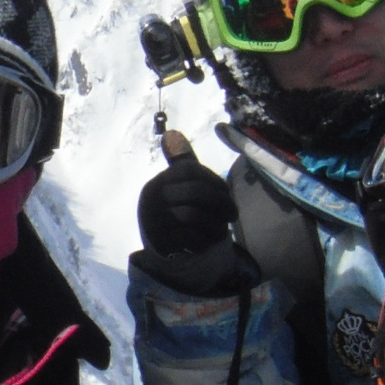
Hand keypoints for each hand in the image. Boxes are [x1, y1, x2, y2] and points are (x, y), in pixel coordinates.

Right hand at [133, 143, 253, 297]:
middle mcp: (152, 199)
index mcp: (158, 182)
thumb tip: (172, 134)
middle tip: (232, 215)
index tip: (226, 194)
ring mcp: (155, 221)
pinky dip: (207, 240)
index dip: (215, 182)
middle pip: (195, 192)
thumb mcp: (179, 185)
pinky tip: (211, 242)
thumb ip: (181, 162)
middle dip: (221, 204)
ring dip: (215, 224)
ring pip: (194, 215)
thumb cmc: (176, 211)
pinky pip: (191, 238)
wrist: (165, 250)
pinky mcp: (163, 244)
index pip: (192, 172)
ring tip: (222, 229)